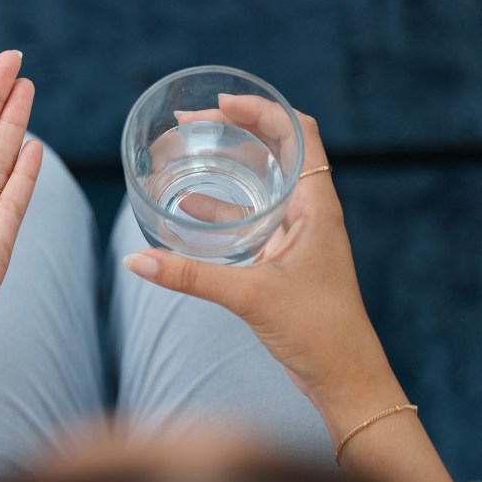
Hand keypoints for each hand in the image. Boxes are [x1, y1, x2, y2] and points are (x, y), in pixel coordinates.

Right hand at [123, 95, 404, 429]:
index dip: (261, 109)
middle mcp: (310, 211)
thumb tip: (137, 261)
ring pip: (261, 183)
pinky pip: (249, 218)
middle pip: (277, 149)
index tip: (220, 104)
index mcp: (316, 205)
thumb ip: (190, 277)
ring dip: (226, 166)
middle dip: (235, 130)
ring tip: (186, 153)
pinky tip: (187, 208)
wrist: (343, 376)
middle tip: (192, 122)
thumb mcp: (250, 296)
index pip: (297, 132)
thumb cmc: (318, 331)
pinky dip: (220, 207)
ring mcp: (296, 234)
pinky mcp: (282, 258)